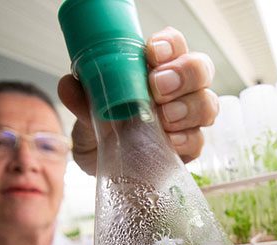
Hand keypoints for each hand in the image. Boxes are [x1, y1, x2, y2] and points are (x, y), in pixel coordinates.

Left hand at [58, 26, 218, 174]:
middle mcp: (178, 90)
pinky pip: (199, 140)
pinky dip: (186, 140)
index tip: (152, 53)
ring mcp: (188, 118)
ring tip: (165, 118)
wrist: (101, 166)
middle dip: (184, 74)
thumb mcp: (86, 112)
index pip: (173, 45)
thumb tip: (69, 85)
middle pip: (200, 69)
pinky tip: (170, 142)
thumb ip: (83, 98)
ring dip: (188, 108)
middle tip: (158, 88)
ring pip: (207, 103)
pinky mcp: (189, 147)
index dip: (170, 45)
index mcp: (154, 68)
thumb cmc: (101, 129)